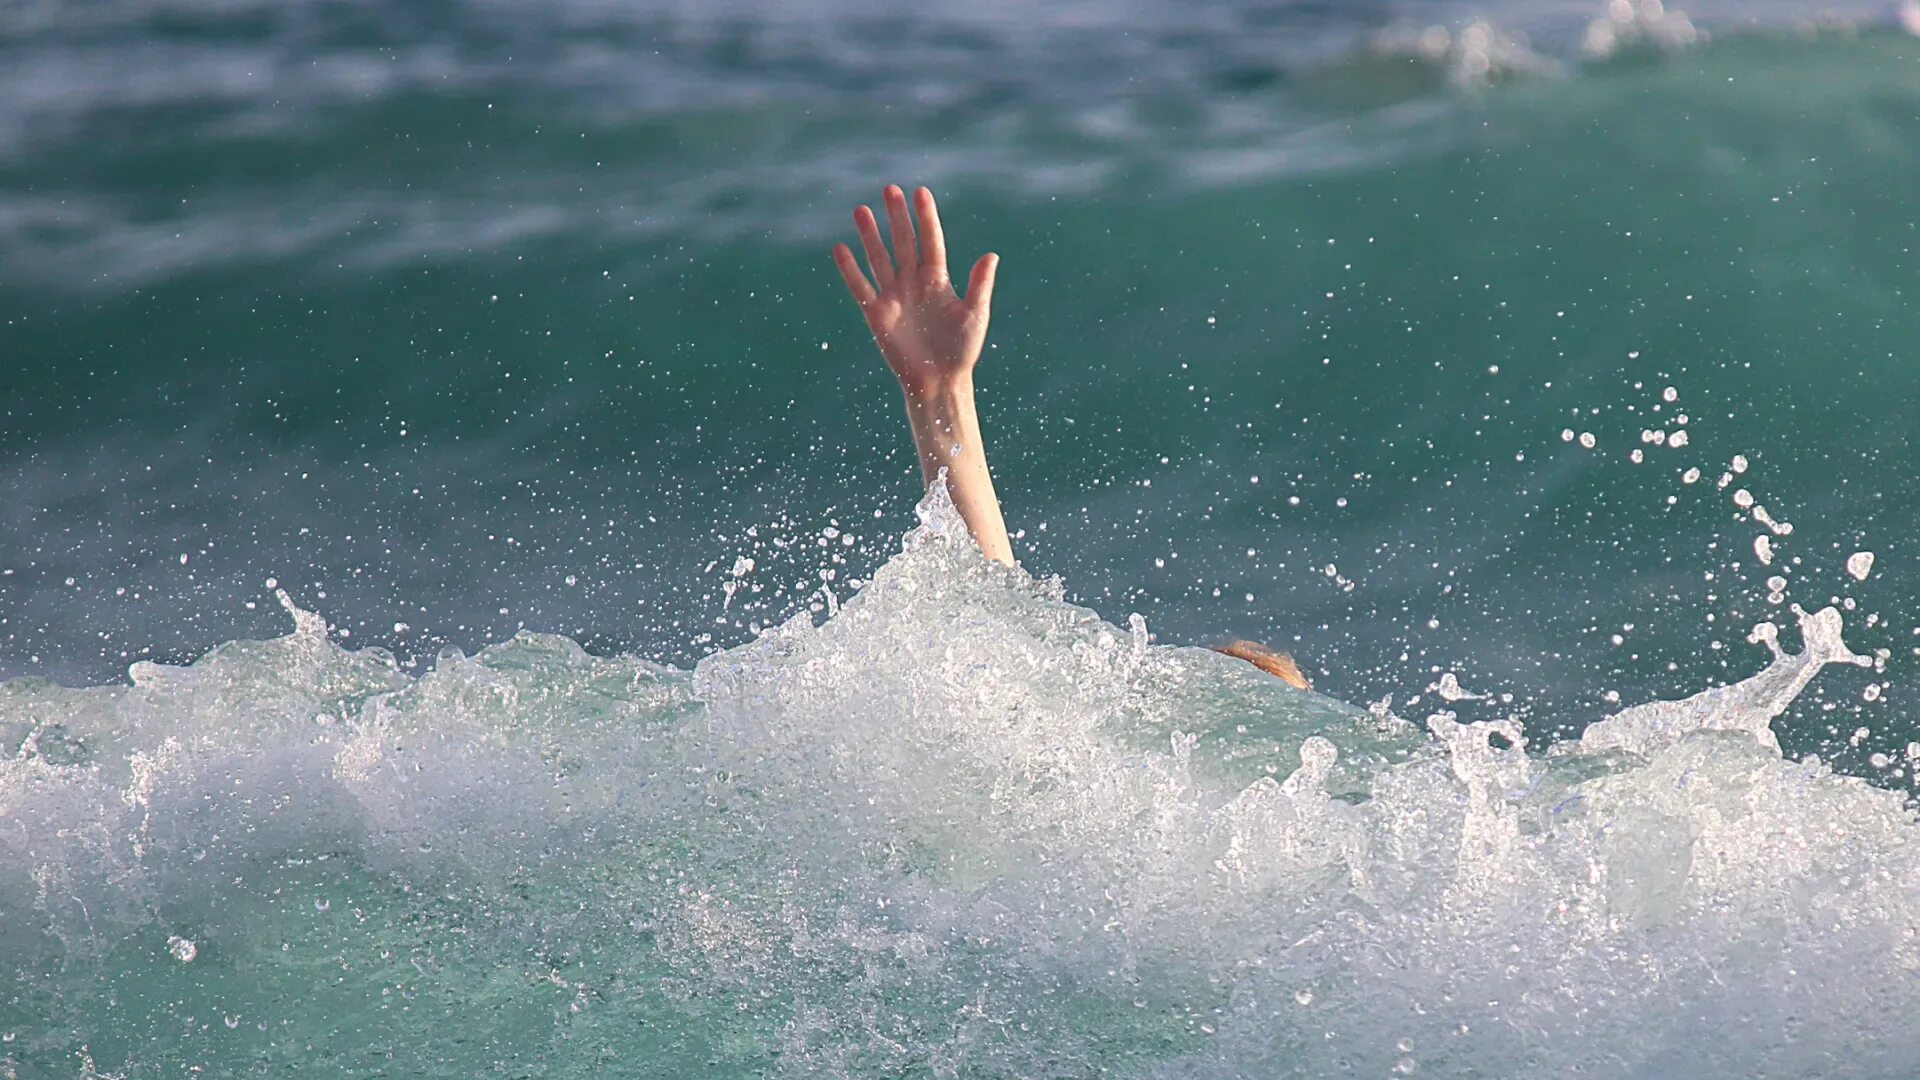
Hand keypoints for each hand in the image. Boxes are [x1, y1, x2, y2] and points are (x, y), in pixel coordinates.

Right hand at [832, 185, 998, 393]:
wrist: (939, 381)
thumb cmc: (962, 350)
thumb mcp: (975, 315)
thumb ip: (980, 285)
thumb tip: (991, 255)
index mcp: (938, 280)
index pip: (931, 241)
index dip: (925, 218)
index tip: (920, 193)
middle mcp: (913, 283)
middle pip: (903, 243)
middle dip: (896, 217)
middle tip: (889, 189)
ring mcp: (894, 296)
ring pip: (879, 259)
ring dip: (870, 235)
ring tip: (861, 209)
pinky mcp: (877, 314)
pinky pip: (861, 287)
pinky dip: (850, 269)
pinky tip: (840, 248)